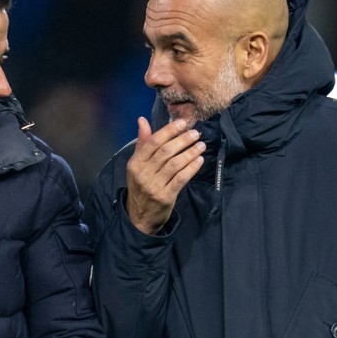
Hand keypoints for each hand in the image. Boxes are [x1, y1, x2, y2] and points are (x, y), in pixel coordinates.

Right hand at [125, 116, 204, 234]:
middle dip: (183, 140)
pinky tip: (199, 160)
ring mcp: (154, 185)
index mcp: (135, 163)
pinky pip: (181, 178)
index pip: (153, 142)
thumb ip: (142, 143)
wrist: (139, 217)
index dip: (169, 131)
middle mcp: (143, 173)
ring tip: (201, 145)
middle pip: (166, 151)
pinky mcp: (165, 196)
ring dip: (190, 153)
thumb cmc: (141, 187)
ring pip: (175, 164)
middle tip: (196, 133)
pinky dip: (191, 168)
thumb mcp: (137, 166)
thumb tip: (142, 120)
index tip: (183, 123)